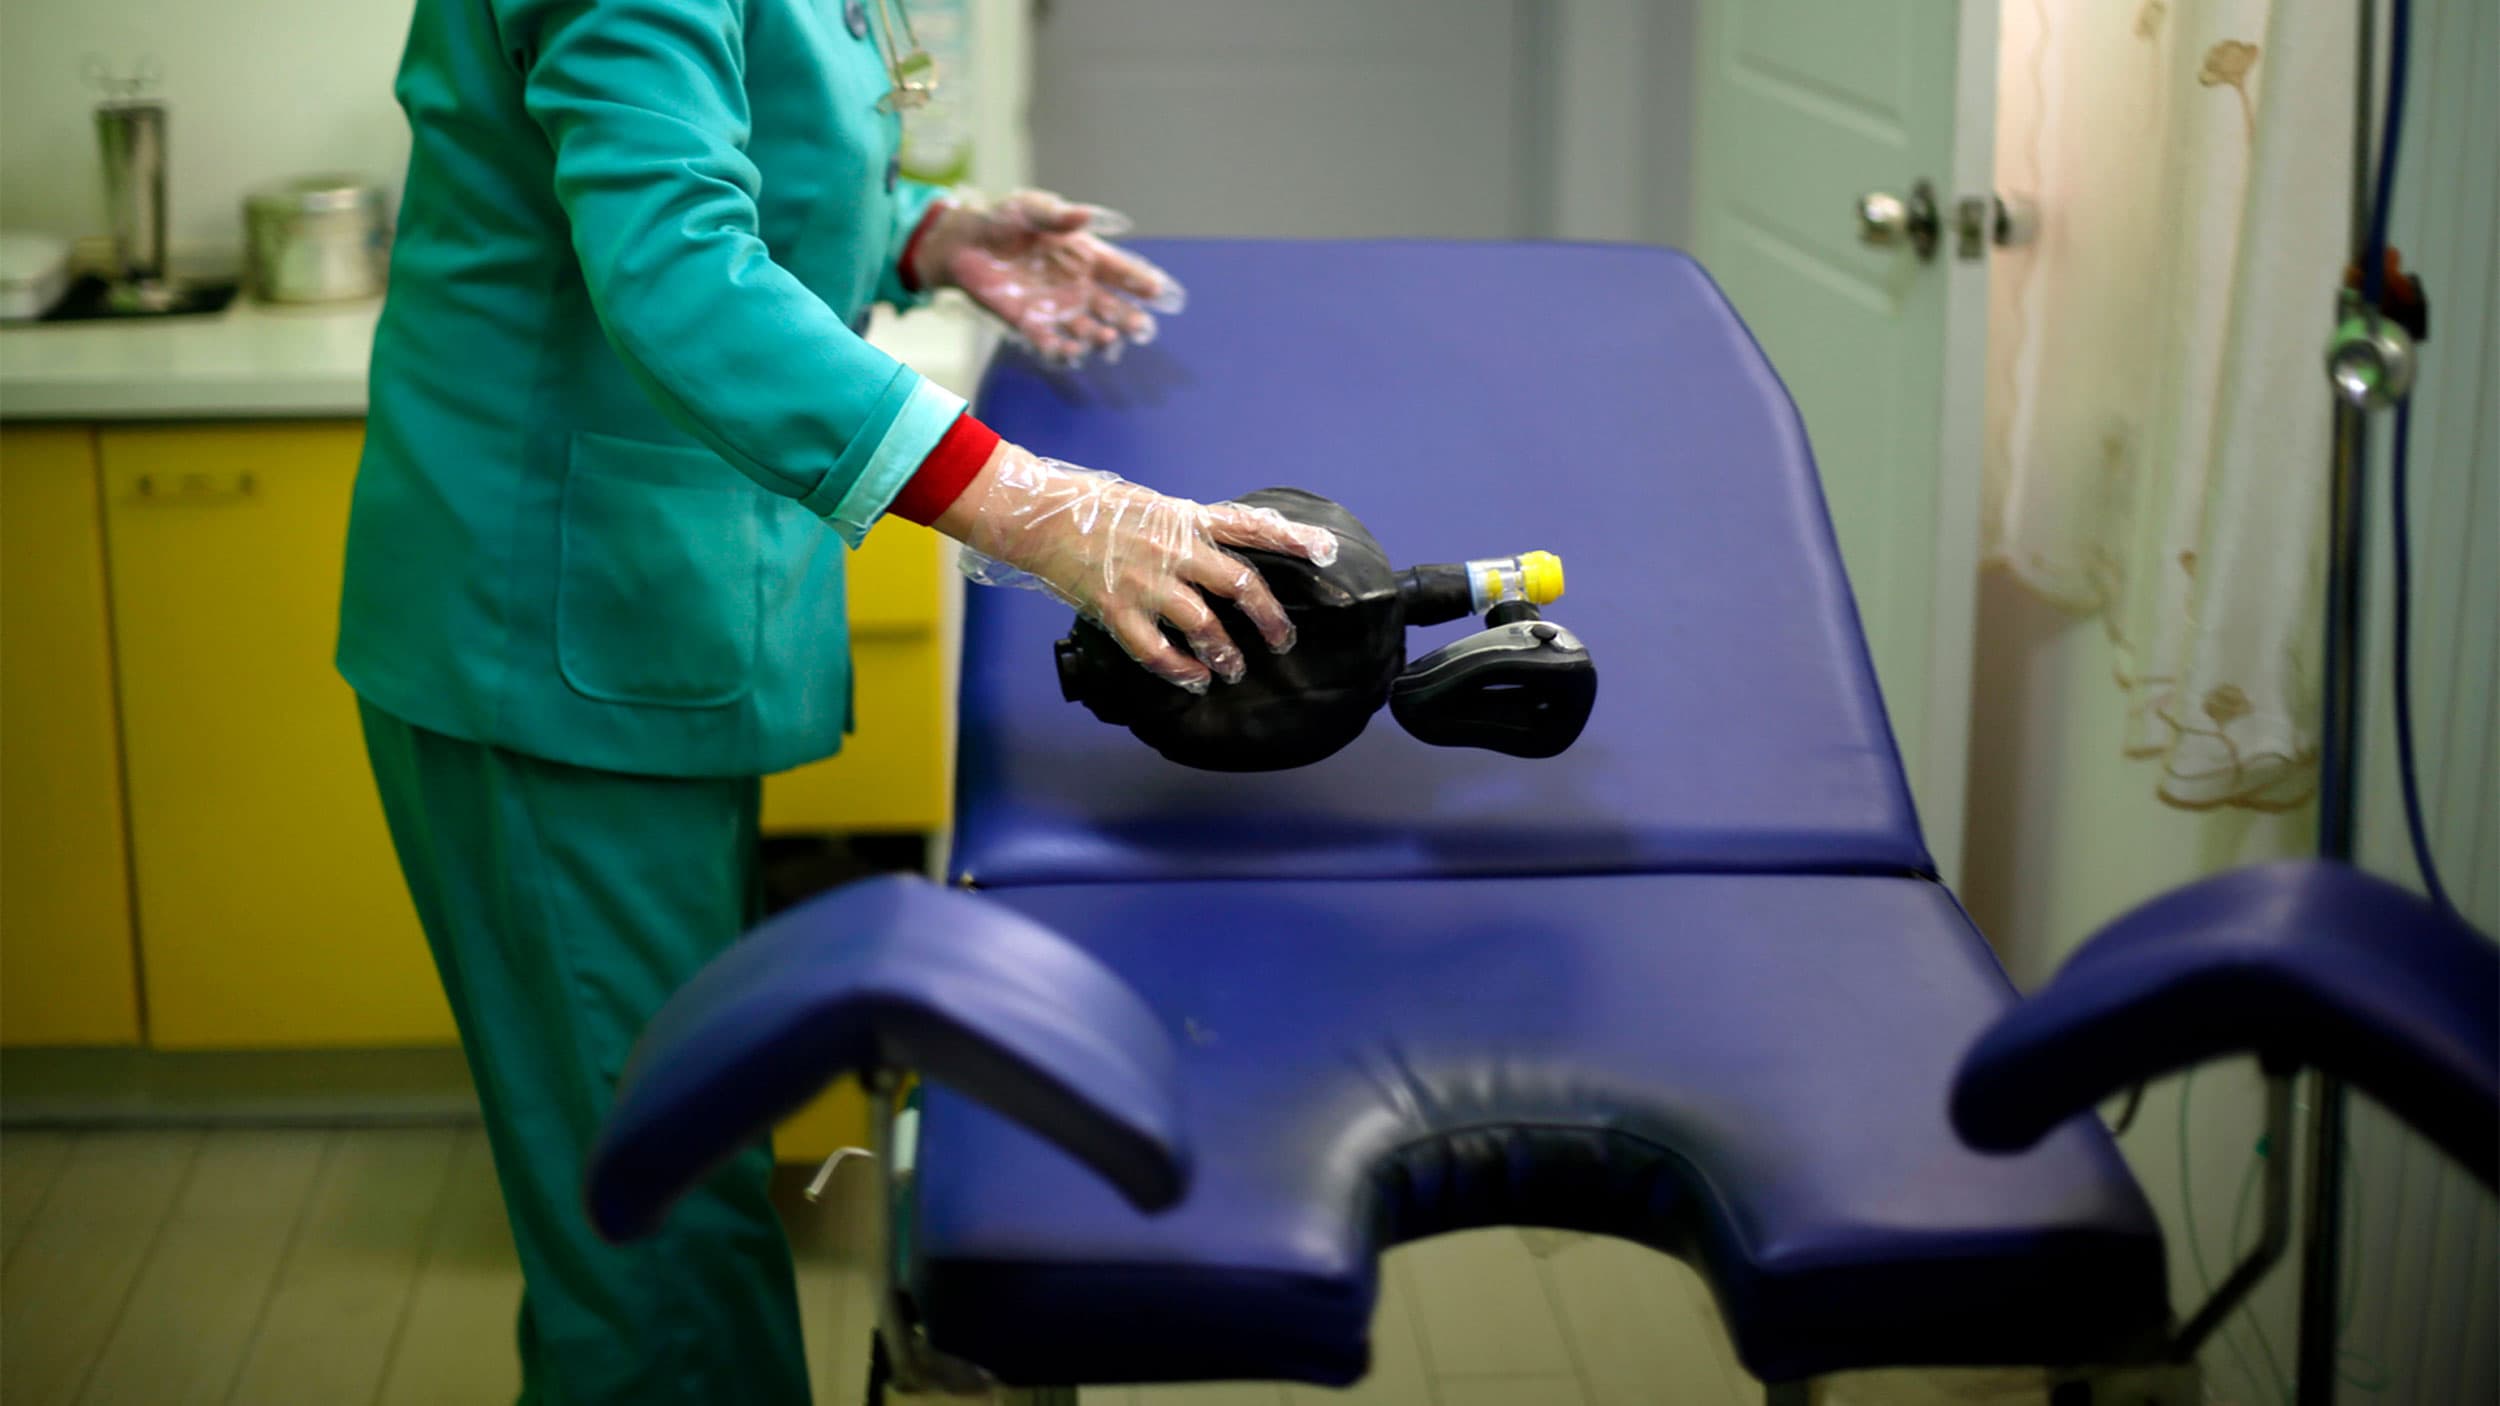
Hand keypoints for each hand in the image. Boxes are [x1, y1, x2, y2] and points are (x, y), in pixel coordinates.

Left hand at [910, 190, 1181, 367]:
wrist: (962, 243)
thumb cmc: (1000, 219)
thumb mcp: (1027, 209)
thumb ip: (1055, 216)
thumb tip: (1084, 215)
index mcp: (1082, 253)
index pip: (1118, 269)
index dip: (1139, 280)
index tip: (1157, 290)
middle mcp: (1075, 284)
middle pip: (1111, 305)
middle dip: (1128, 317)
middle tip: (1141, 327)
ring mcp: (1055, 306)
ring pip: (1087, 328)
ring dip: (1100, 336)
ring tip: (1108, 338)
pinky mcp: (1029, 323)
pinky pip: (1051, 342)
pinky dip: (1062, 350)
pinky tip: (1072, 351)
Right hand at [933, 442, 1338, 690]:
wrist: (1039, 515)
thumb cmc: (1097, 510)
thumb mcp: (1154, 507)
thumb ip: (1189, 531)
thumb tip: (1223, 554)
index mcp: (1186, 519)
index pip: (1251, 526)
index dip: (1292, 539)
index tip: (1327, 552)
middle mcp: (1174, 549)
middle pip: (1239, 584)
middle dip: (1269, 618)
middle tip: (1283, 641)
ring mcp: (1146, 581)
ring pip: (1204, 624)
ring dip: (1226, 653)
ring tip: (1233, 670)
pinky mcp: (1116, 608)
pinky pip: (1157, 650)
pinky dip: (1181, 670)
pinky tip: (1194, 680)